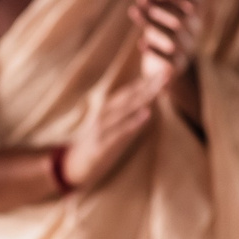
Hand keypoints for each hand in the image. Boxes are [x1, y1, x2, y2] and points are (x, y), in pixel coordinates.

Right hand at [56, 54, 175, 193]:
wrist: (72, 166)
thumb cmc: (96, 145)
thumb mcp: (111, 128)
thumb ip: (127, 116)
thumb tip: (149, 104)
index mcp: (107, 110)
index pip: (130, 92)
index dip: (147, 81)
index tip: (165, 71)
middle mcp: (103, 115)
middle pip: (129, 97)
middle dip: (148, 85)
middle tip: (166, 73)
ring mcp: (100, 129)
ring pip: (124, 110)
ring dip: (142, 98)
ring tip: (159, 88)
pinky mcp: (100, 145)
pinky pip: (119, 132)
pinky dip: (133, 122)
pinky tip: (147, 114)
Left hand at [129, 0, 200, 73]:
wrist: (164, 65)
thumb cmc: (163, 26)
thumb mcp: (160, 6)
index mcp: (196, 16)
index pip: (198, 3)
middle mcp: (195, 32)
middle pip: (183, 19)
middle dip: (161, 7)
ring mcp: (186, 50)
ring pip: (172, 38)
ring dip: (152, 24)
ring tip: (134, 10)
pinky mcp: (175, 67)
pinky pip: (168, 60)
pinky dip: (155, 51)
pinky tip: (141, 43)